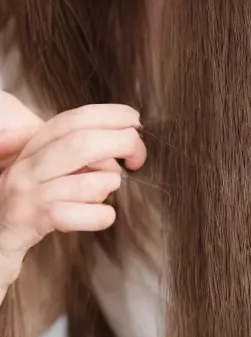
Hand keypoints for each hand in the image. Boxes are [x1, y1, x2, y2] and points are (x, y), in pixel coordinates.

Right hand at [0, 100, 144, 284]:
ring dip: (109, 185)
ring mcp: (27, 194)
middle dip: (121, 144)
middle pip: (82, 144)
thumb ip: (75, 149)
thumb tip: (124, 132)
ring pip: (87, 182)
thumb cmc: (30, 201)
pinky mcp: (31, 221)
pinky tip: (101, 215)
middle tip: (138, 157)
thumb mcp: (47, 167)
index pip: (74, 119)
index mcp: (32, 146)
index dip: (110, 115)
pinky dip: (100, 215)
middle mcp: (27, 166)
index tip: (135, 121)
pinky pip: (79, 215)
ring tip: (107, 190)